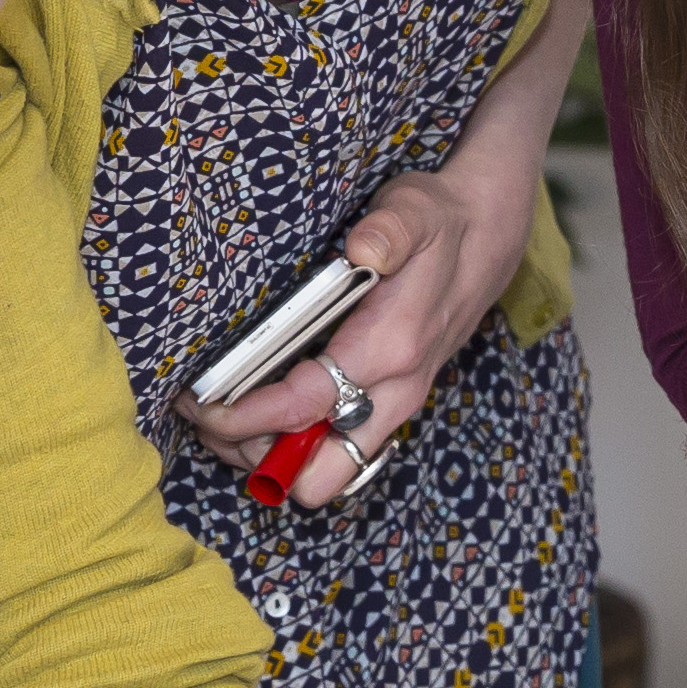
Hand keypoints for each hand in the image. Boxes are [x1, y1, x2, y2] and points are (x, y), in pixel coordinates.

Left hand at [183, 160, 523, 509]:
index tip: (200, 403)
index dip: (242, 416)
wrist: (486, 239)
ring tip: (228, 415)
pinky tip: (266, 408)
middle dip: (257, 459)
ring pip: (323, 477)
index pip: (303, 408)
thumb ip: (390, 229)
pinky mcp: (387, 409)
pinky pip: (335, 455)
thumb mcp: (416, 209)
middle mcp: (394, 394)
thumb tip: (365, 248)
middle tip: (216, 417)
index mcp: (391, 350)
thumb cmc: (439, 225)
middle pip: (315, 477)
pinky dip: (295, 448)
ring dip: (271, 459)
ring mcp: (393, 408)